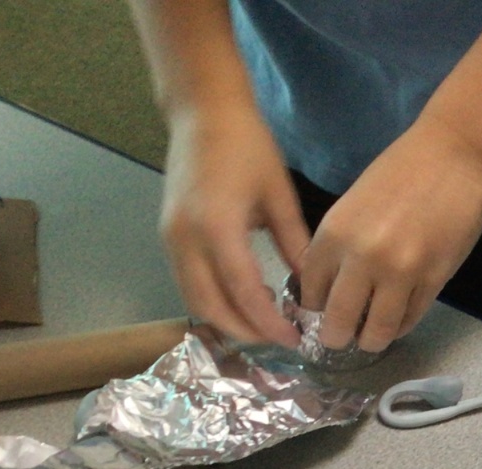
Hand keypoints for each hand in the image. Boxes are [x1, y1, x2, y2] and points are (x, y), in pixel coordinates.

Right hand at [160, 107, 308, 345]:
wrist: (203, 113)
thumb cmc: (247, 147)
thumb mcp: (280, 196)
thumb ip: (295, 245)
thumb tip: (313, 288)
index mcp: (217, 226)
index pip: (242, 292)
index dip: (268, 323)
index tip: (295, 338)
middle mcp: (185, 238)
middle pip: (212, 306)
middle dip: (247, 332)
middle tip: (282, 341)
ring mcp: (171, 238)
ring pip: (195, 300)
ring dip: (228, 321)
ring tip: (266, 328)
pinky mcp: (168, 237)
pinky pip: (188, 284)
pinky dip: (214, 302)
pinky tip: (244, 304)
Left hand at [297, 115, 481, 352]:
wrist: (453, 157)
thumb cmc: (401, 173)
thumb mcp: (353, 206)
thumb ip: (339, 246)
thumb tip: (330, 288)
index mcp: (334, 234)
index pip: (310, 292)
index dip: (312, 311)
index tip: (318, 316)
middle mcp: (362, 258)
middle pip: (338, 321)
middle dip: (336, 337)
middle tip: (340, 339)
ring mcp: (400, 273)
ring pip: (377, 331)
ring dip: (371, 340)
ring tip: (371, 337)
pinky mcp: (433, 281)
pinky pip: (410, 319)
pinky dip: (401, 325)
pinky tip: (397, 319)